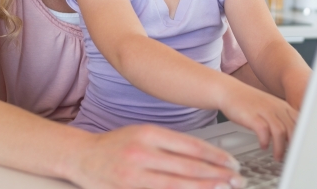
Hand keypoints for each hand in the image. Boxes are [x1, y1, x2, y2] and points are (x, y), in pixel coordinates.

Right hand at [66, 124, 246, 188]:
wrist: (81, 156)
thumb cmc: (116, 145)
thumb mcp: (143, 133)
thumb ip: (171, 145)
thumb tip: (205, 156)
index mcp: (149, 134)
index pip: (191, 146)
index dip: (215, 156)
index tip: (232, 163)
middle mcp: (142, 153)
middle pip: (188, 167)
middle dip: (216, 175)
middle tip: (236, 180)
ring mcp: (134, 175)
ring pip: (177, 186)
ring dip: (204, 188)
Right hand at [219, 83, 297, 160]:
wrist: (229, 91)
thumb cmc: (249, 102)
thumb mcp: (269, 108)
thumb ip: (281, 119)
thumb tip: (291, 137)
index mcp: (282, 106)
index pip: (300, 122)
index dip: (301, 137)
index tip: (300, 149)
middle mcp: (276, 107)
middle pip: (292, 128)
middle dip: (293, 146)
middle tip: (291, 158)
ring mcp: (264, 110)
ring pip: (280, 132)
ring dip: (280, 148)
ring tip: (277, 157)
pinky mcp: (252, 115)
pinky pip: (263, 131)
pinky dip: (265, 141)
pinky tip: (263, 146)